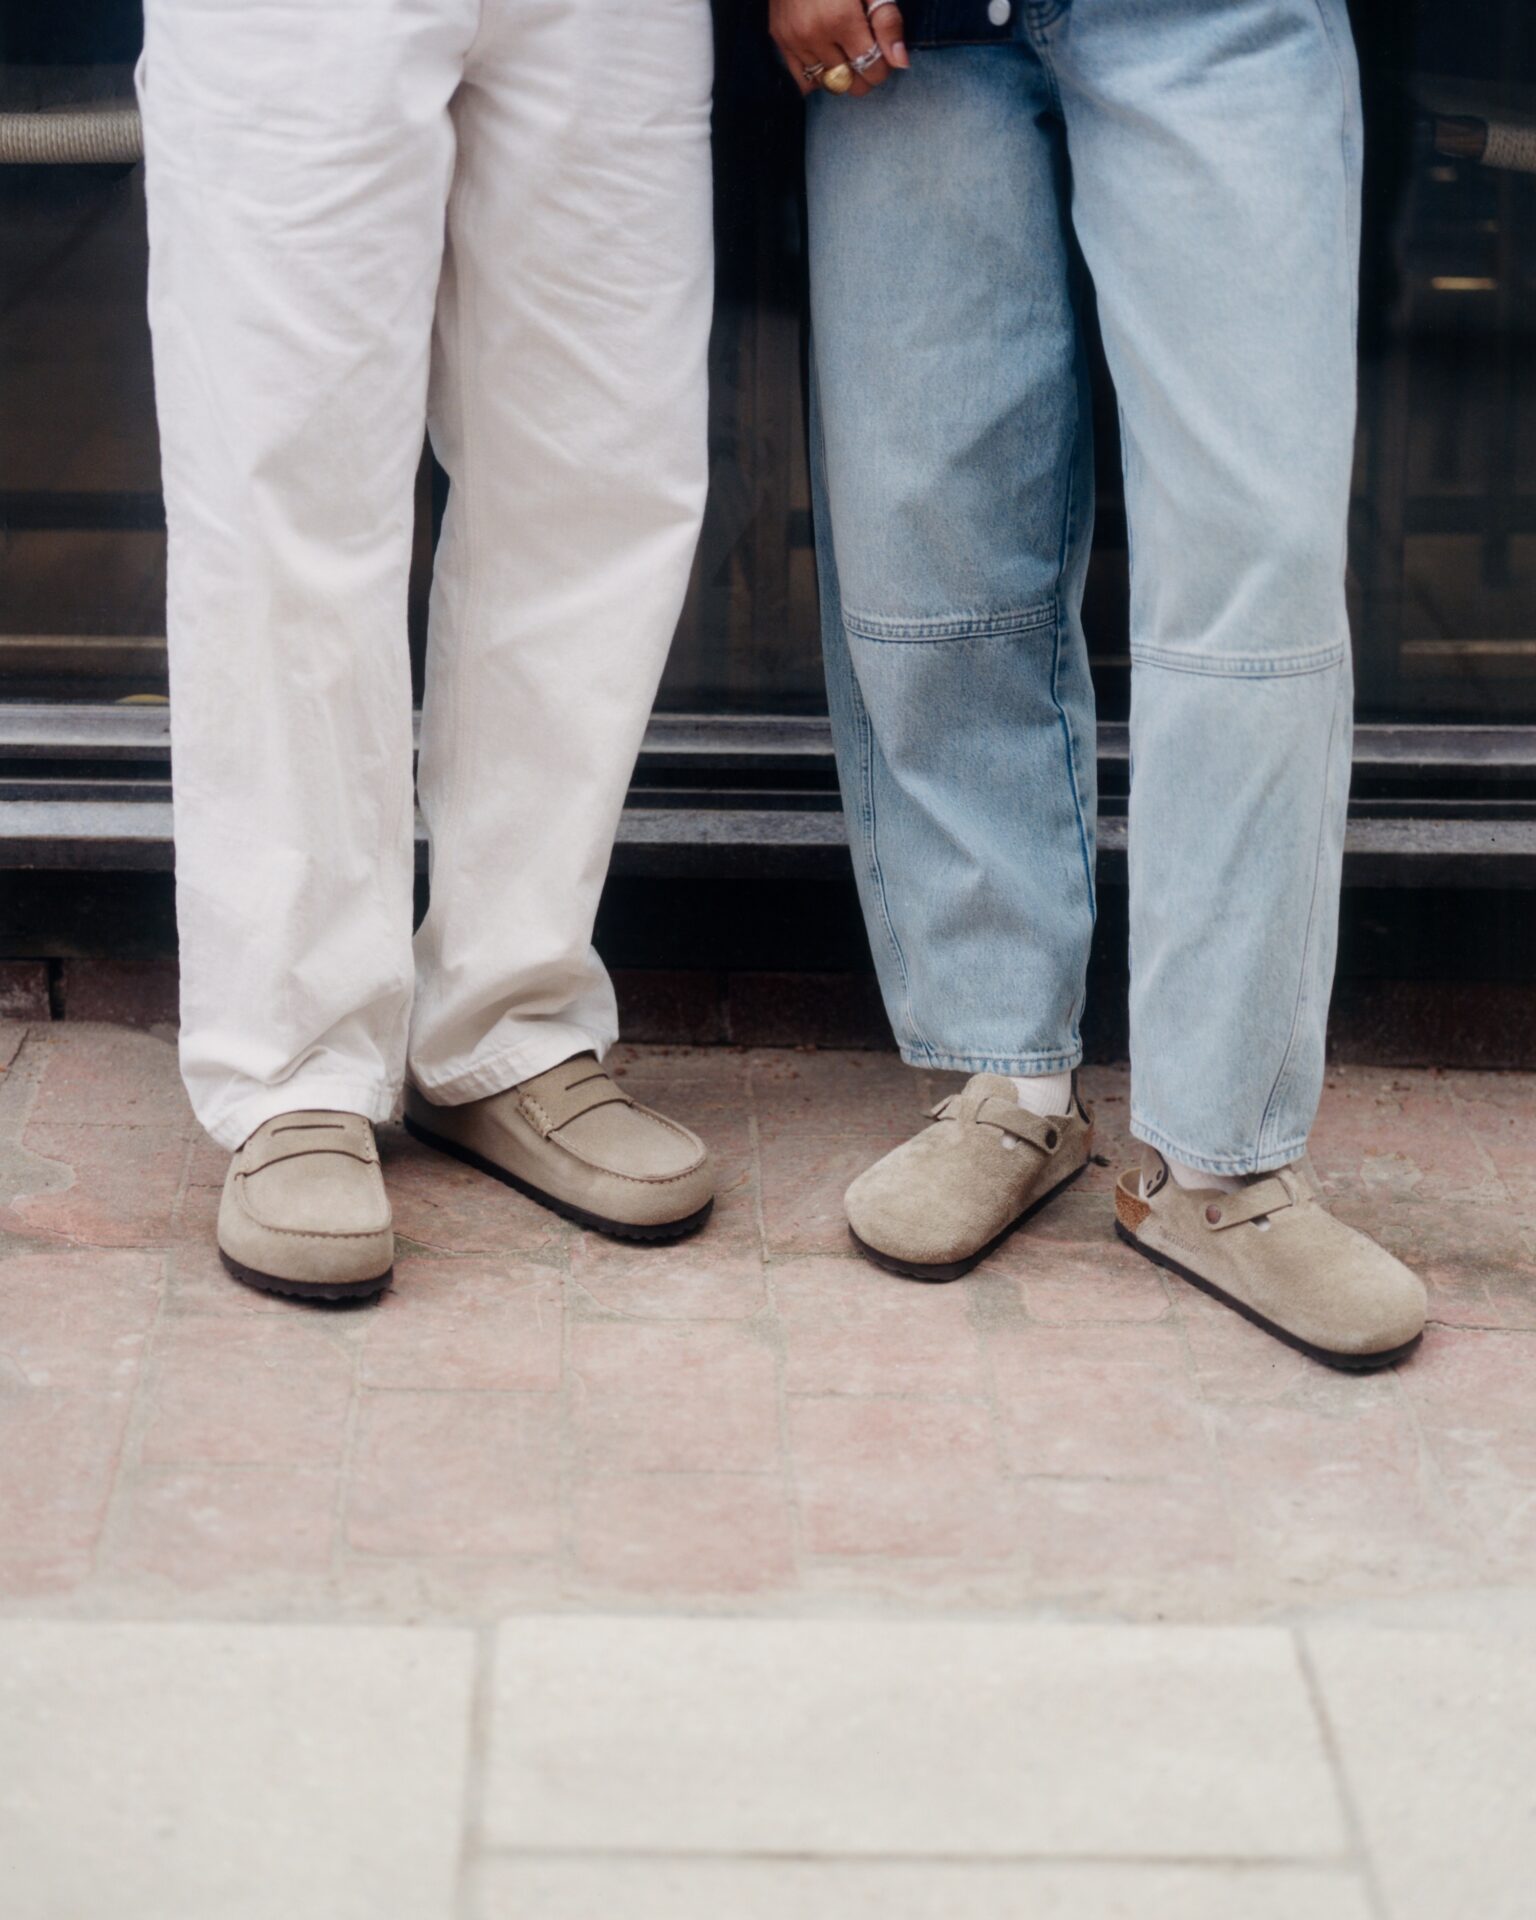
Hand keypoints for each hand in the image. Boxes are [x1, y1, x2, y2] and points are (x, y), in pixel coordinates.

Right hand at [770, 0, 908, 98]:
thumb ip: (886, 21)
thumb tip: (900, 62)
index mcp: (841, 19)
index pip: (872, 69)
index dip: (884, 65)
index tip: (884, 51)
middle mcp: (815, 36)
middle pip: (850, 83)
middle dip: (864, 74)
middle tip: (867, 52)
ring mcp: (794, 40)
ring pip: (827, 83)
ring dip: (842, 74)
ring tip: (847, 51)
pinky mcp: (779, 38)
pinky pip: (801, 79)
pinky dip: (817, 76)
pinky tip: (826, 59)